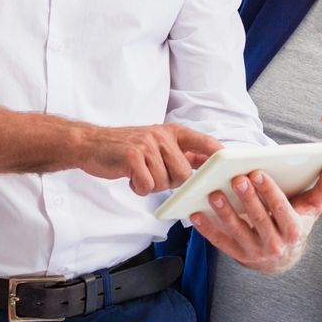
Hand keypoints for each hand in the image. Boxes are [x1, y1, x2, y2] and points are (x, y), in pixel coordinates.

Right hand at [77, 123, 222, 195]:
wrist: (90, 144)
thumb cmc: (125, 149)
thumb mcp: (155, 144)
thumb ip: (179, 153)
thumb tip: (206, 165)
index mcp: (172, 132)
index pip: (204, 142)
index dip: (219, 155)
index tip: (230, 166)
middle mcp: (162, 136)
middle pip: (184, 174)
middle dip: (170, 182)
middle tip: (153, 176)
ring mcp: (147, 145)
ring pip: (164, 182)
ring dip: (151, 185)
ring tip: (139, 173)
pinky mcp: (133, 156)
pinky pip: (147, 185)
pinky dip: (138, 188)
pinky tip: (130, 177)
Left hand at [189, 162, 321, 273]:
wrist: (284, 259)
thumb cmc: (297, 222)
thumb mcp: (313, 207)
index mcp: (294, 229)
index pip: (281, 209)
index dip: (269, 192)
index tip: (258, 172)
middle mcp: (275, 244)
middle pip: (259, 219)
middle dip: (247, 198)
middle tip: (235, 178)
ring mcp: (255, 252)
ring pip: (238, 231)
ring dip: (224, 213)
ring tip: (213, 193)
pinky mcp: (238, 255)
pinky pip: (220, 243)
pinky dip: (207, 229)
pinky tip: (195, 214)